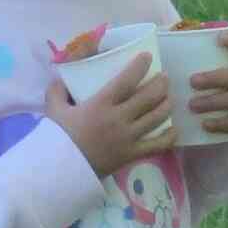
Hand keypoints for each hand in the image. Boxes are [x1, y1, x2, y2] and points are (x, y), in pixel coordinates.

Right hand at [44, 56, 173, 178]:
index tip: (148, 57)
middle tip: (164, 77)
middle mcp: (119, 118)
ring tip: (169, 97)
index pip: (126, 80)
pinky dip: (169, 136)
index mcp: (100, 104)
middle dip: (161, 84)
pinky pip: (157, 145)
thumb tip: (61, 78)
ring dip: (166, 104)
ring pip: (157, 117)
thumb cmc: (59, 138)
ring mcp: (128, 137)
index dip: (139, 66)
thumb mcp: (53, 109)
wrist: (62, 170)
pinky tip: (174, 129)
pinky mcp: (132, 154)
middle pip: (149, 97)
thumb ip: (57, 91)